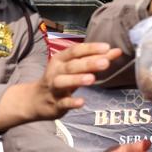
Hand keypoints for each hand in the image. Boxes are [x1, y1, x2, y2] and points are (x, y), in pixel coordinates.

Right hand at [0, 42, 120, 132]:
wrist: (35, 100)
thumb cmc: (60, 79)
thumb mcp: (74, 67)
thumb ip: (95, 59)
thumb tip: (116, 51)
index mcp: (60, 59)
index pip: (76, 51)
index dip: (91, 48)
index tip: (107, 47)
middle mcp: (56, 72)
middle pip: (72, 65)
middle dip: (89, 63)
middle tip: (105, 62)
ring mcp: (54, 88)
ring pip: (64, 82)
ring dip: (77, 79)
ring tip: (92, 79)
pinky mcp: (55, 104)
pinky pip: (63, 103)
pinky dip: (72, 102)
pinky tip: (82, 102)